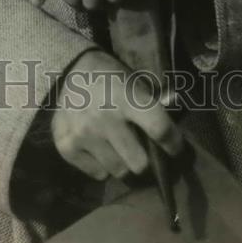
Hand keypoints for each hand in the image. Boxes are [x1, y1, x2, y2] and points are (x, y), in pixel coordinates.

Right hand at [51, 50, 182, 180]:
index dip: (173, 143)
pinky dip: (101, 164)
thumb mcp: (134, 82)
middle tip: (141, 150)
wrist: (68, 69)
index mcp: (126, 97)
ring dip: (122, 161)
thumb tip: (170, 136)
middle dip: (144, 158)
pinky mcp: (66, 146)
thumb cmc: (110, 76)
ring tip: (117, 147)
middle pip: (139, 163)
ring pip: (118, 171)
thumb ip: (150, 108)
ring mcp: (83, 134)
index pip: (159, 129)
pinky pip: (97, 173)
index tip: (175, 148)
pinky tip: (98, 146)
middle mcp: (104, 118)